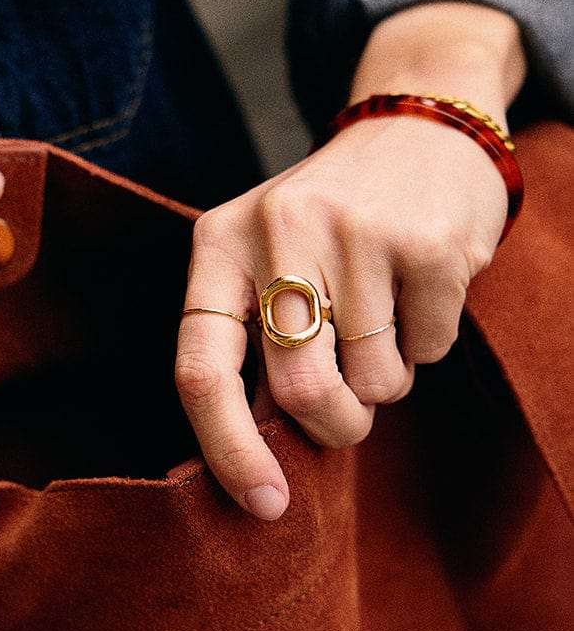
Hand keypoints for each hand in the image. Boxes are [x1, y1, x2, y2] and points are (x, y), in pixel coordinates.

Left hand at [174, 3, 523, 518]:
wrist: (418, 125)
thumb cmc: (328, 222)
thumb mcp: (265, 259)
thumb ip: (251, 343)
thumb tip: (258, 456)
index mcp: (218, 243)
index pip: (202, 369)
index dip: (228, 450)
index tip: (264, 506)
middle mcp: (278, 228)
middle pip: (298, 390)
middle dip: (333, 427)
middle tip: (349, 416)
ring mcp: (357, 232)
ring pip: (374, 382)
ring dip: (385, 383)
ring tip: (383, 324)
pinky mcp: (428, 242)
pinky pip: (429, 351)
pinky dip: (428, 345)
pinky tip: (420, 291)